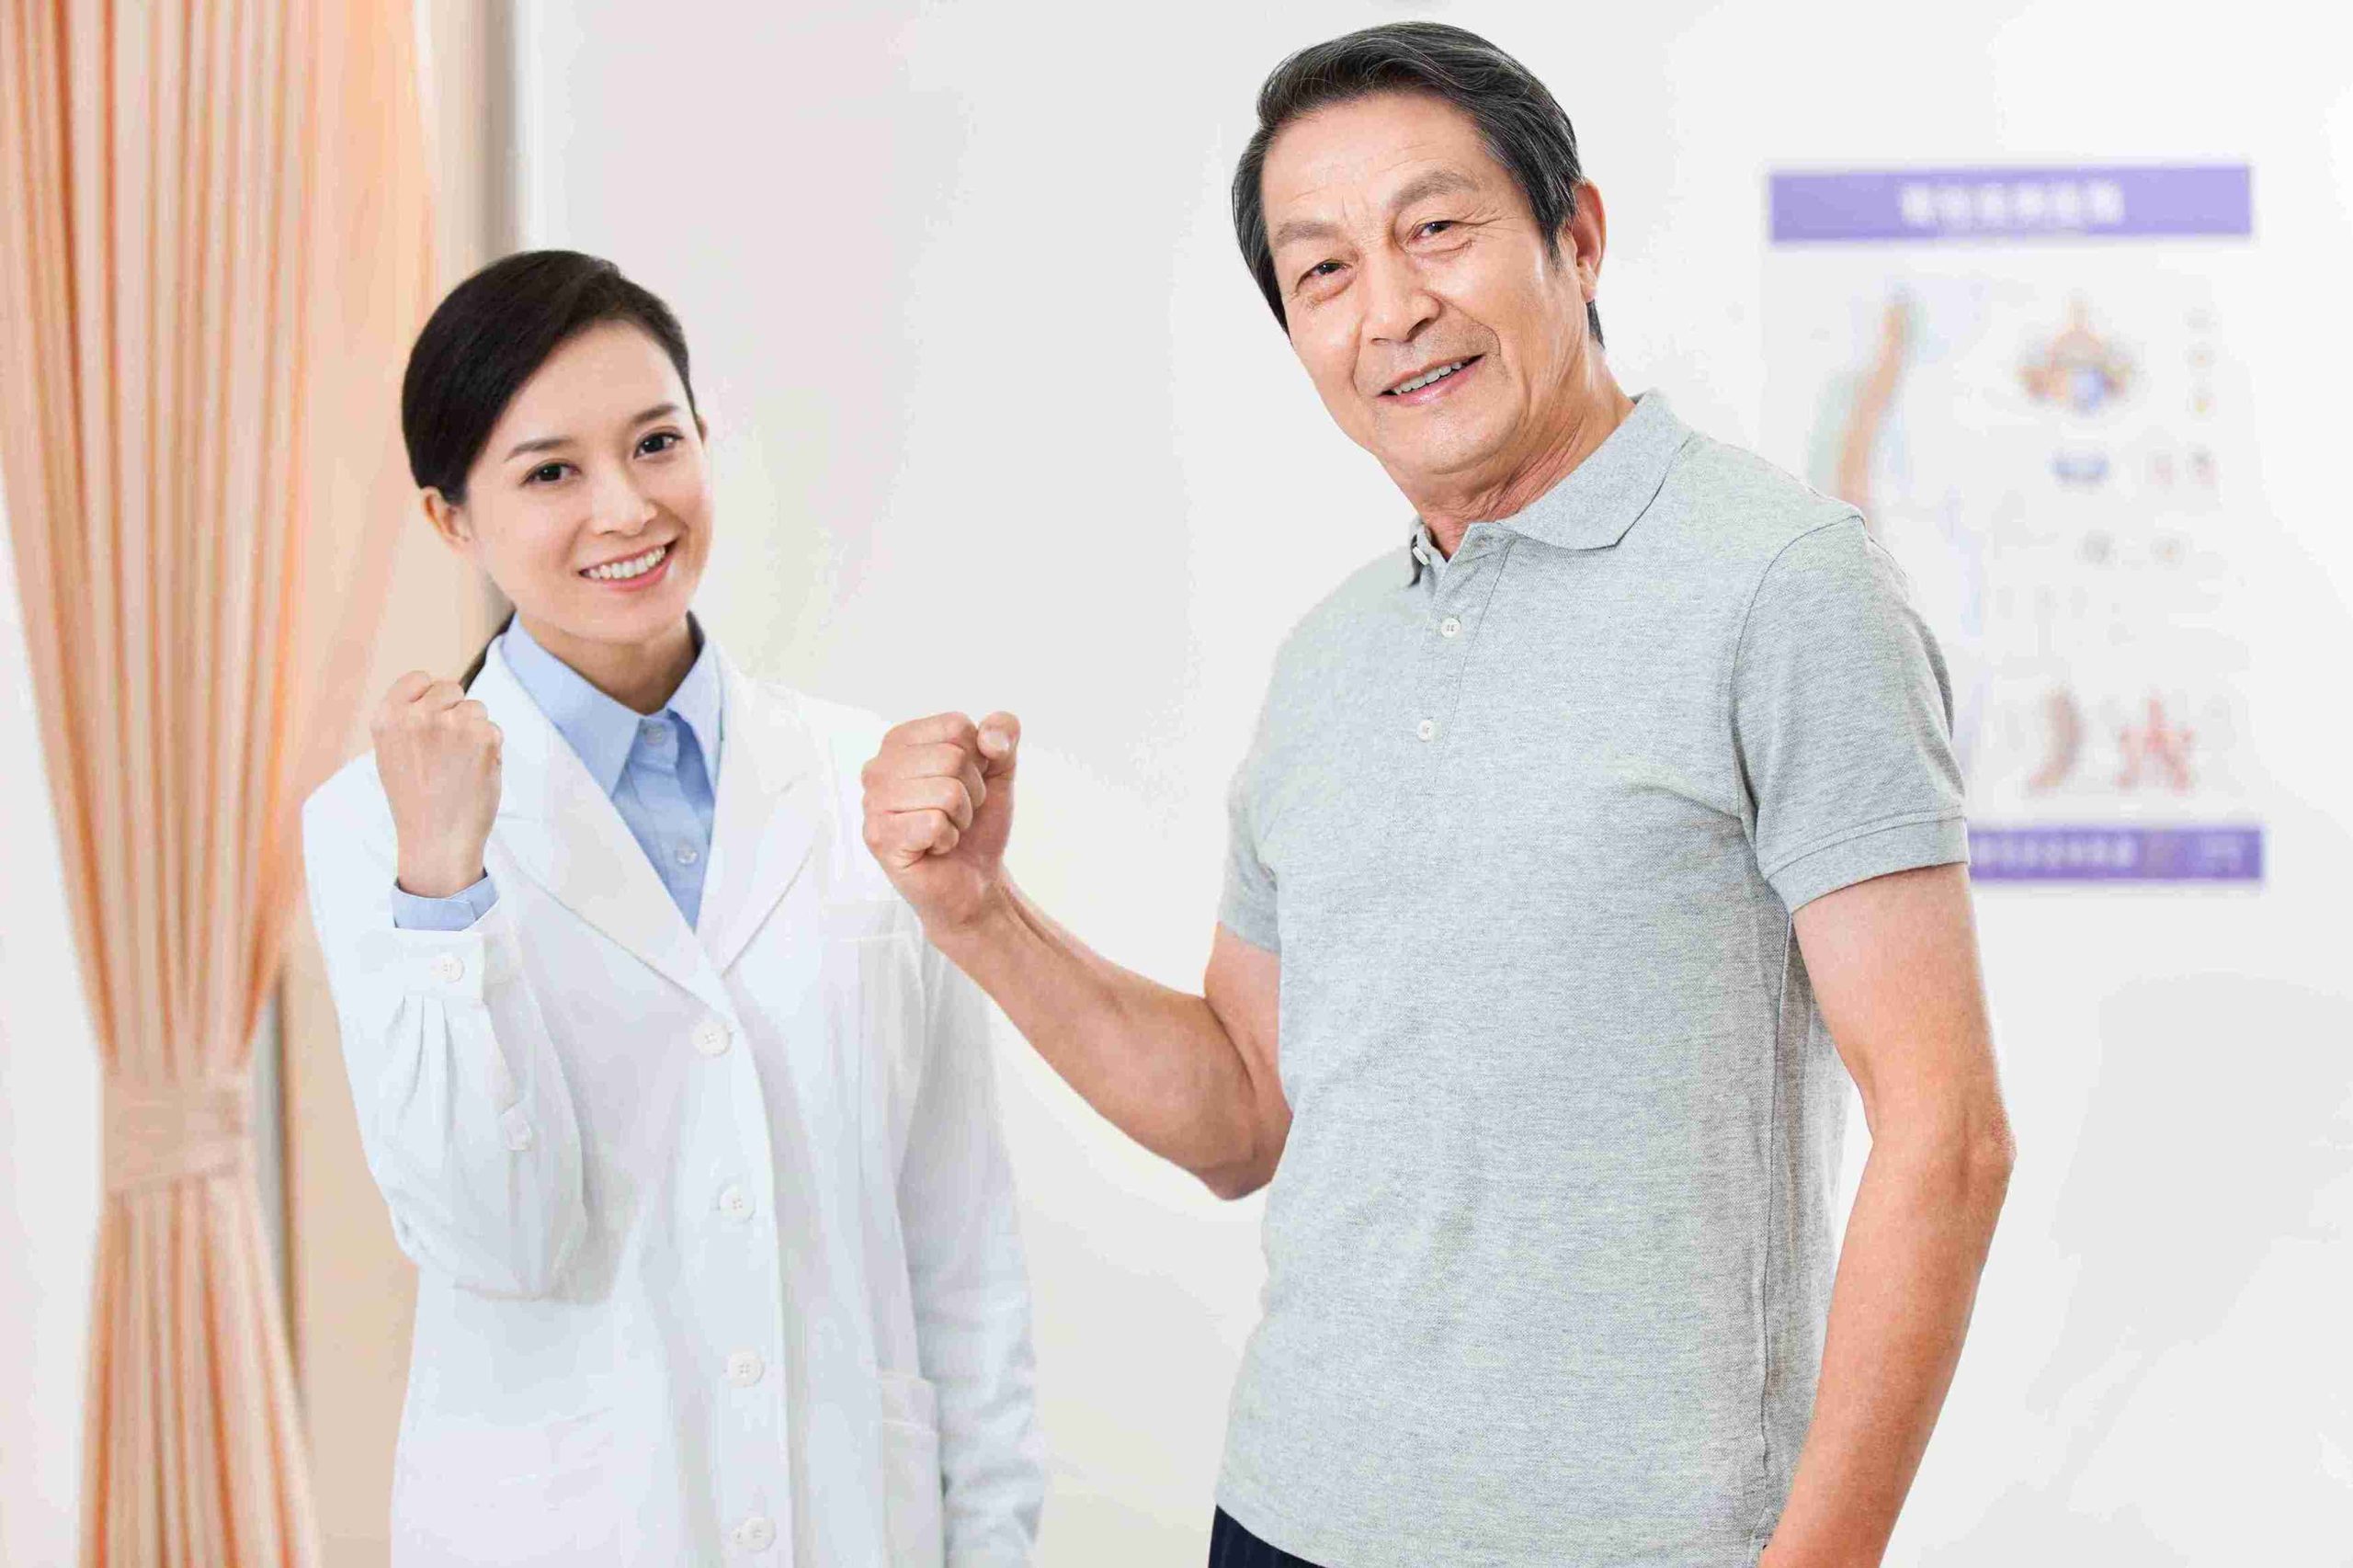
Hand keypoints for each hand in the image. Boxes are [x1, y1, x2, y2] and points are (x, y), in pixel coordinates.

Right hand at [372, 671, 502, 897]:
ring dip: (475, 732)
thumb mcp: (392, 754)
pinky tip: (474, 773)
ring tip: (458, 766)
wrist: (436, 839)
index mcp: (388, 717)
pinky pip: (494, 730)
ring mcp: (452, 724)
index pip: (419, 679)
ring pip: (476, 709)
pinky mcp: (483, 737)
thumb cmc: (416, 800)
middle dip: (455, 713)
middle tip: (447, 752)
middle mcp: (417, 716)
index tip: (431, 721)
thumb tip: (438, 692)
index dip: (431, 698)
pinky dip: (490, 750)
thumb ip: (408, 720)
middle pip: (451, 689)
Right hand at [859, 710, 1018, 935]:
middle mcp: (878, 767)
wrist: (975, 879)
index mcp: (900, 741)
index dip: (979, 759)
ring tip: (945, 829)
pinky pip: (935, 824)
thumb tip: (990, 737)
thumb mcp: (999, 769)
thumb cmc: (977, 823)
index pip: (957, 726)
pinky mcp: (879, 838)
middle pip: (953, 758)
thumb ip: (1002, 734)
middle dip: (972, 791)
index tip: (965, 783)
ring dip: (961, 817)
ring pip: (947, 792)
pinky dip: (948, 839)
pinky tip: (934, 847)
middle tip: (956, 813)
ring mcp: (873, 803)